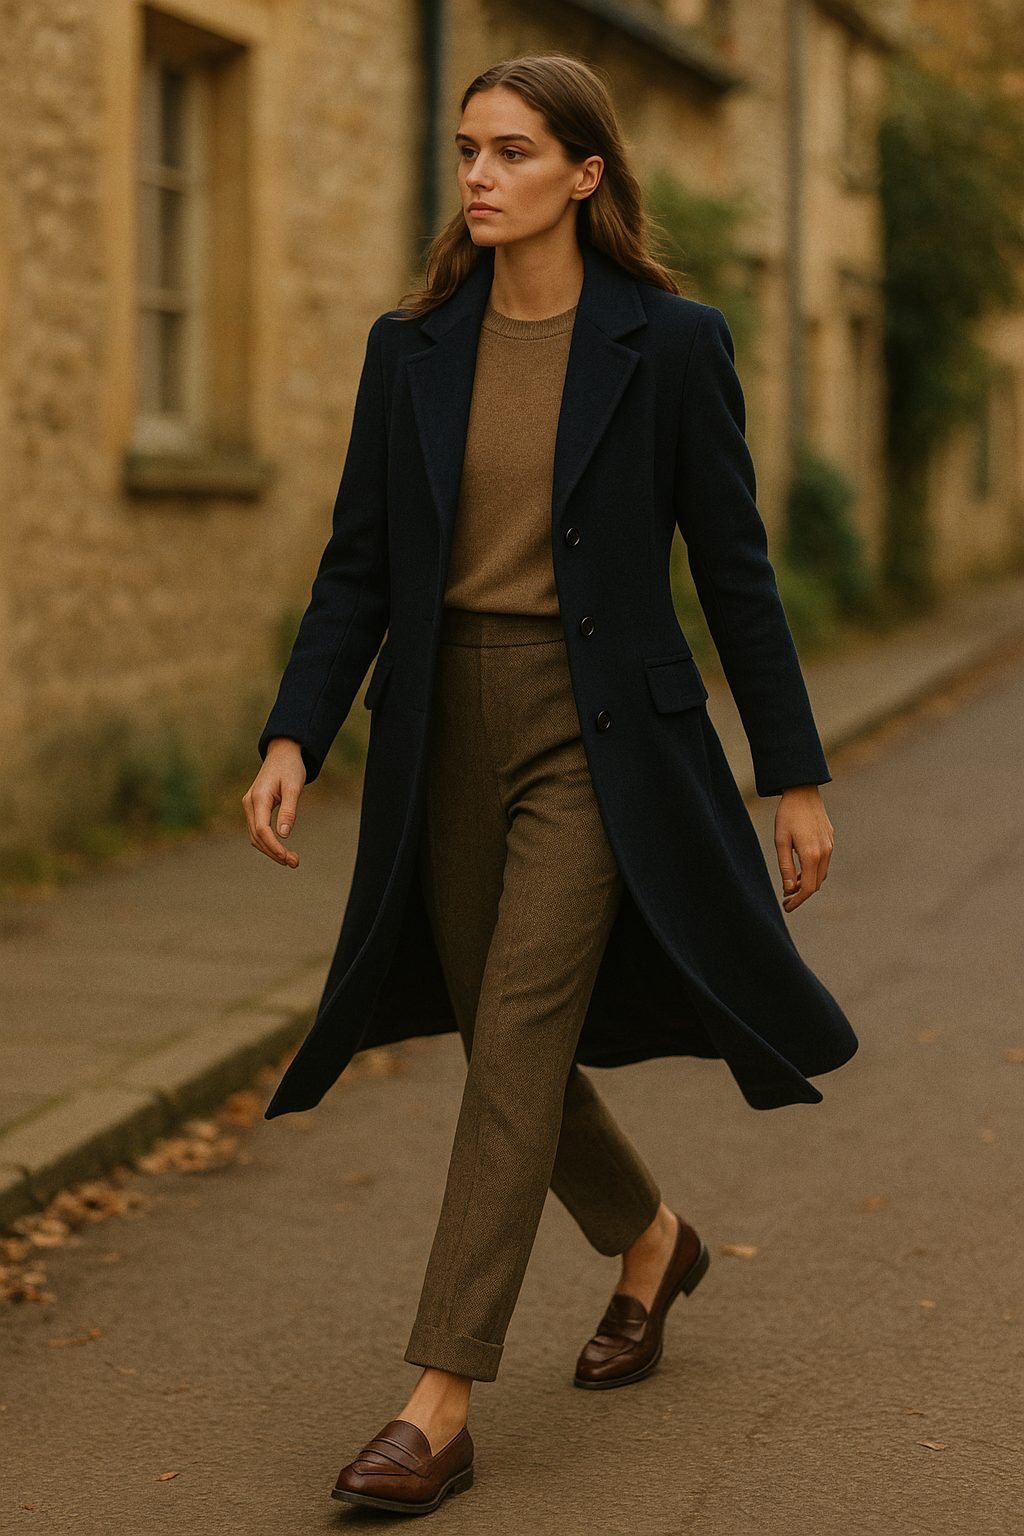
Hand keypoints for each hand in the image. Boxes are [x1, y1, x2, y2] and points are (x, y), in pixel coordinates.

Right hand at [242, 738, 306, 867]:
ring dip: (271, 850)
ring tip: (291, 859)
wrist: (283, 753)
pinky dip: (268, 842)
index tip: (288, 858)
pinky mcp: (254, 808)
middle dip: (274, 852)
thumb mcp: (294, 787)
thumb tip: (284, 834)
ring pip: (255, 836)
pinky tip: (281, 849)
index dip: (274, 846)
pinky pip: (257, 830)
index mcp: (258, 797)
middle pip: (257, 836)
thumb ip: (289, 810)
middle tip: (295, 863)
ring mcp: (249, 806)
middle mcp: (249, 803)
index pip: (261, 829)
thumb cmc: (290, 768)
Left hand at [773, 784, 833, 911]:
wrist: (803, 792)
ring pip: (821, 874)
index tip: (786, 907)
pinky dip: (813, 871)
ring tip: (792, 885)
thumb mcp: (781, 841)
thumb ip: (786, 867)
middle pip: (816, 884)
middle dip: (802, 894)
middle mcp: (825, 853)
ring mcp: (830, 846)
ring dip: (808, 883)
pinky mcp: (830, 840)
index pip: (808, 888)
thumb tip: (789, 889)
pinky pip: (824, 863)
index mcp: (811, 855)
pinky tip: (801, 869)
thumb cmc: (787, 815)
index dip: (798, 901)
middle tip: (786, 899)